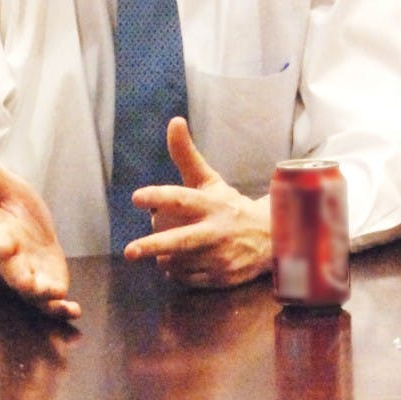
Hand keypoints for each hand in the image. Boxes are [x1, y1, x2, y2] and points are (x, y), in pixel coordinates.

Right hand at [0, 140, 80, 321]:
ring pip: (33, 293)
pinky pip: (52, 304)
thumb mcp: (4, 186)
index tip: (4, 241)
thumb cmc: (14, 213)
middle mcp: (15, 263)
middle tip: (27, 283)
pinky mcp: (49, 287)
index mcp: (2, 237)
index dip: (1, 243)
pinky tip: (72, 310)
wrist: (29, 235)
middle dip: (20, 278)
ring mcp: (31, 279)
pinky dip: (61, 309)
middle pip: (14, 274)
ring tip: (54, 295)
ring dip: (42, 296)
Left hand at [123, 117, 271, 287]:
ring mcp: (219, 257)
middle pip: (181, 240)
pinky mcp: (221, 278)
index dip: (159, 196)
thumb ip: (186, 156)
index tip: (137, 197)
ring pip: (177, 262)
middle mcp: (216, 231)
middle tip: (130, 250)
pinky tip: (182, 260)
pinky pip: (185, 278)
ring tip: (166, 247)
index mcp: (211, 203)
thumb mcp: (209, 180)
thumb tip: (174, 120)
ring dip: (164, 256)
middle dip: (154, 245)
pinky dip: (177, 271)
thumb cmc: (228, 205)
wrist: (270, 239)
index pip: (182, 199)